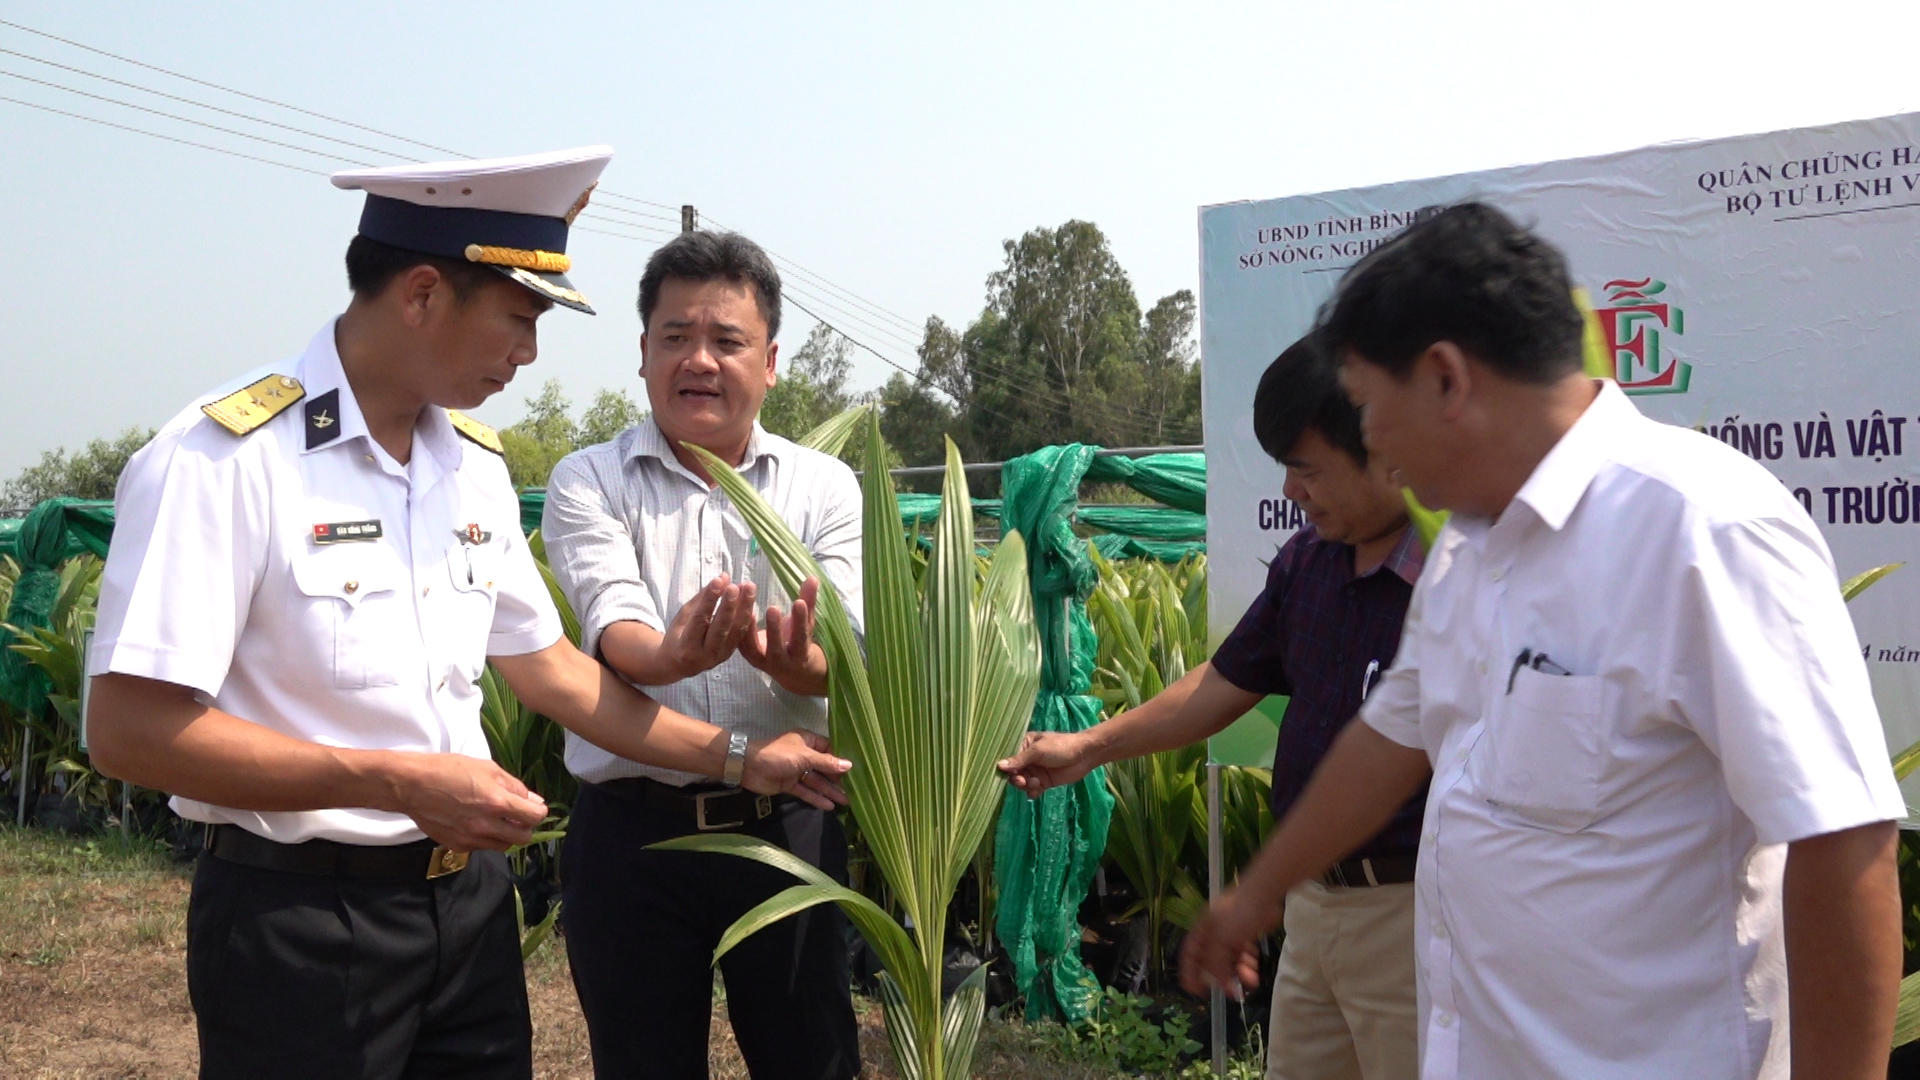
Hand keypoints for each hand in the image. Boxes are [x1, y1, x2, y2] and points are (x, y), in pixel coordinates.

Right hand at [379, 751, 548, 851]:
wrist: (411, 785)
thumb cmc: (448, 770)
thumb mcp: (486, 768)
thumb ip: (514, 786)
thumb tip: (535, 801)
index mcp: (496, 802)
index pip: (534, 817)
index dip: (538, 811)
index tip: (533, 806)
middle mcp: (486, 825)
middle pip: (523, 837)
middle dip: (525, 826)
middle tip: (516, 815)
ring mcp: (471, 839)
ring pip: (503, 845)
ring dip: (506, 834)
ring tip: (495, 818)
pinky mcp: (457, 846)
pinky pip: (482, 847)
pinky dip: (485, 838)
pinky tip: (475, 823)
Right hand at [659, 574, 757, 680]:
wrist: (680, 664)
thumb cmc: (679, 635)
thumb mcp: (684, 616)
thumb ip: (704, 597)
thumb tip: (723, 577)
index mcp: (687, 646)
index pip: (700, 619)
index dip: (710, 599)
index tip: (718, 581)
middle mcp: (704, 654)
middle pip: (720, 628)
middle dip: (729, 606)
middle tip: (736, 586)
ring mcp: (719, 657)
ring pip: (735, 632)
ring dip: (744, 608)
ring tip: (749, 588)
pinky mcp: (729, 655)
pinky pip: (741, 635)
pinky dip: (747, 617)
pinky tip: (750, 600)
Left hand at [739, 577, 828, 695]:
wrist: (789, 670)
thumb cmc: (799, 641)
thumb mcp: (807, 624)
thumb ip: (808, 602)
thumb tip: (813, 577)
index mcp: (799, 654)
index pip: (801, 637)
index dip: (800, 620)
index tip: (798, 602)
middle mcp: (780, 662)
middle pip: (776, 647)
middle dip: (774, 629)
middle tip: (773, 608)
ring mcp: (762, 662)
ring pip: (753, 648)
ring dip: (749, 628)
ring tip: (749, 608)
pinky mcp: (747, 658)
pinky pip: (741, 644)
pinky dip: (738, 629)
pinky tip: (735, 610)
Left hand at [742, 729, 852, 810]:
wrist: (748, 766)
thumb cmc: (778, 754)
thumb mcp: (805, 756)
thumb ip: (826, 762)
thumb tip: (849, 765)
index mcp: (808, 741)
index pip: (829, 749)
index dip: (841, 759)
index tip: (856, 770)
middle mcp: (804, 755)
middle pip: (824, 767)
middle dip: (838, 778)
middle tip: (855, 789)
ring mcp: (796, 770)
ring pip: (816, 781)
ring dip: (829, 791)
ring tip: (846, 801)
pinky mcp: (789, 784)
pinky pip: (806, 791)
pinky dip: (816, 798)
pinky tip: (829, 806)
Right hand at [998, 730, 1097, 796]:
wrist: (1084, 755)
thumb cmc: (1060, 747)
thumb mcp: (1038, 751)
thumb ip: (1019, 760)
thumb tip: (998, 766)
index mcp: (1024, 745)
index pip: (1008, 757)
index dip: (1006, 767)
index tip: (1006, 773)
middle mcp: (1028, 759)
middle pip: (1014, 772)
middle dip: (1016, 778)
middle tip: (1022, 781)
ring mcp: (1036, 771)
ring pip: (1022, 782)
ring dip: (1025, 785)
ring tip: (1035, 783)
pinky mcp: (1044, 782)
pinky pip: (1032, 789)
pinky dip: (1032, 792)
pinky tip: (1037, 791)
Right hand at [1178, 884, 1278, 999]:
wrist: (1262, 897)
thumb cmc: (1236, 915)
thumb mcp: (1222, 941)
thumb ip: (1216, 963)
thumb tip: (1218, 983)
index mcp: (1202, 932)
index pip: (1190, 955)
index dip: (1190, 974)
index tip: (1195, 991)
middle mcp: (1213, 934)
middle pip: (1213, 962)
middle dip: (1223, 978)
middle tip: (1232, 992)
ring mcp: (1230, 935)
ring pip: (1230, 961)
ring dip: (1239, 973)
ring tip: (1251, 981)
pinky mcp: (1246, 936)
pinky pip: (1243, 956)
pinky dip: (1248, 964)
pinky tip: (1255, 967)